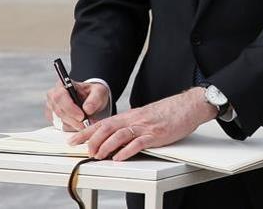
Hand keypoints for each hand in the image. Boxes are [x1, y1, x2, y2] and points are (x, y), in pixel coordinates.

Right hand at [45, 81, 108, 131]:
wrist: (90, 100)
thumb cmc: (92, 93)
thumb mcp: (99, 92)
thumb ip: (95, 98)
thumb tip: (87, 109)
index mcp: (62, 85)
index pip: (60, 96)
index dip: (70, 108)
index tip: (82, 116)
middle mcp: (53, 96)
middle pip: (58, 110)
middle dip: (73, 120)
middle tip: (86, 123)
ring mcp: (51, 108)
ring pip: (59, 120)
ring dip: (74, 124)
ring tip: (87, 123)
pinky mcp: (53, 118)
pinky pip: (60, 126)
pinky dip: (72, 127)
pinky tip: (80, 124)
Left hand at [68, 88, 215, 160]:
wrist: (189, 105)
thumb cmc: (169, 112)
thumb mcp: (145, 116)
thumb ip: (130, 125)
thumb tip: (116, 138)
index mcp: (130, 115)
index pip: (103, 122)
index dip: (86, 132)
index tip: (73, 140)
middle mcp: (135, 120)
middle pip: (107, 128)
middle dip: (92, 140)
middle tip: (85, 151)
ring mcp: (145, 127)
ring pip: (119, 135)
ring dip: (106, 147)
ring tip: (98, 156)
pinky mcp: (156, 135)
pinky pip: (138, 143)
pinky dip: (127, 151)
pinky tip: (120, 157)